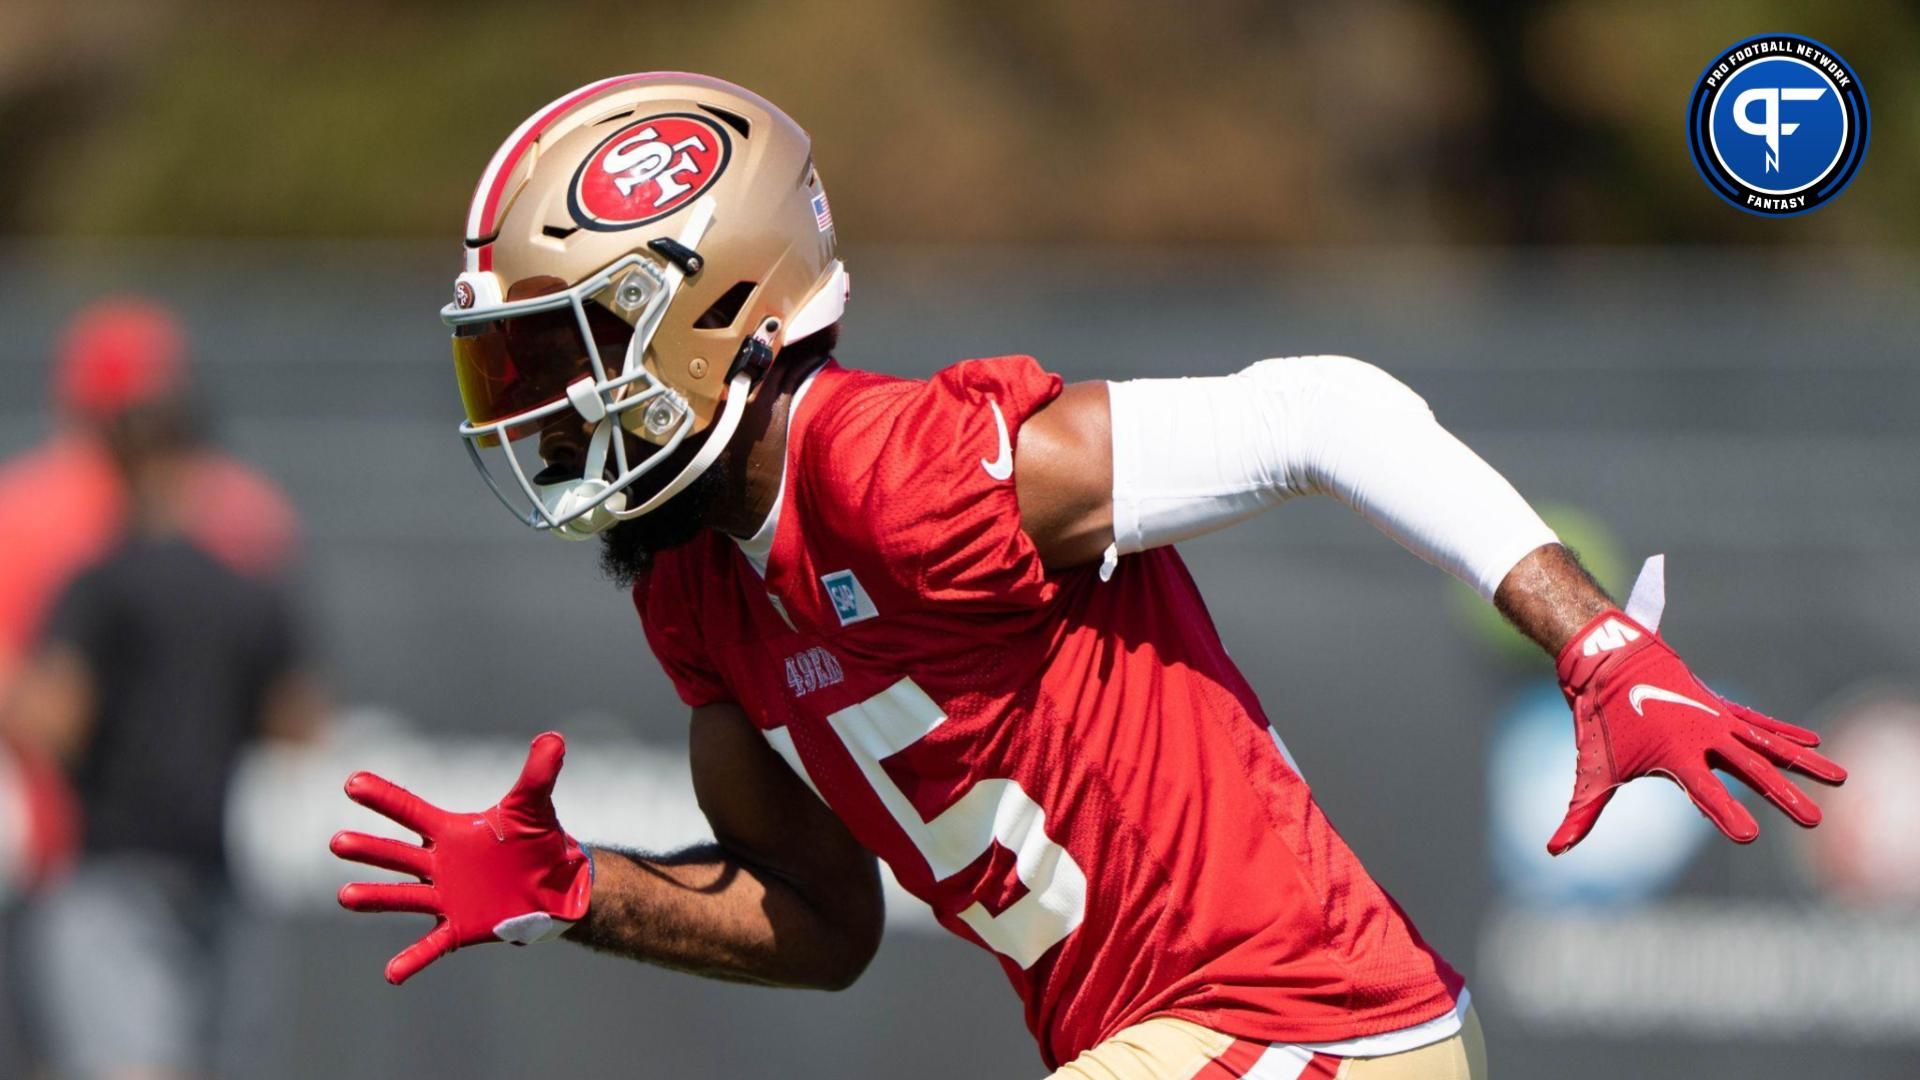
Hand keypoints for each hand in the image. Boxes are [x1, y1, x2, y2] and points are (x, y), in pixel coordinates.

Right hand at [331, 732, 593, 983]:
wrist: (556, 883)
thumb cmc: (537, 841)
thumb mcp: (536, 805)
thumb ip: (540, 773)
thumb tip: (554, 737)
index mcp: (451, 832)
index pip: (410, 811)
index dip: (384, 797)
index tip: (352, 782)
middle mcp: (439, 864)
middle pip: (398, 855)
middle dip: (369, 849)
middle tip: (336, 842)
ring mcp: (445, 897)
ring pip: (404, 897)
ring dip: (375, 898)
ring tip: (345, 896)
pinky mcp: (460, 927)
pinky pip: (432, 945)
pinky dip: (413, 959)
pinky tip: (391, 973)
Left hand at [1549, 557, 1846, 854]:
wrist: (1608, 658)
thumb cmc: (1600, 719)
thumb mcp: (1592, 769)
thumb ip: (1580, 813)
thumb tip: (1554, 850)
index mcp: (1673, 754)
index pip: (1703, 792)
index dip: (1724, 814)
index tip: (1748, 836)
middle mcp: (1702, 735)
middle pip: (1749, 771)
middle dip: (1782, 796)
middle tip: (1813, 820)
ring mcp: (1716, 719)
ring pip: (1767, 744)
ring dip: (1803, 762)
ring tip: (1839, 779)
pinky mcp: (1720, 708)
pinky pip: (1759, 724)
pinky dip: (1786, 732)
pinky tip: (1815, 743)